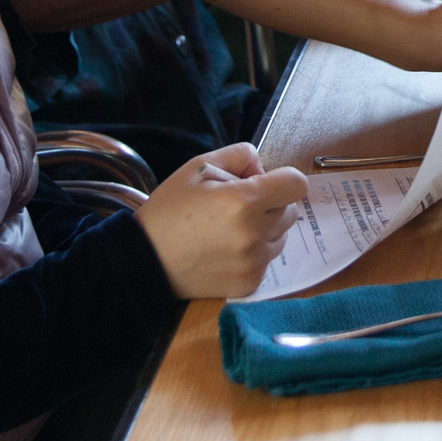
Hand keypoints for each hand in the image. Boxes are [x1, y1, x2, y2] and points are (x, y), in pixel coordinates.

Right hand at [133, 143, 308, 297]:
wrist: (144, 260)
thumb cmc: (170, 211)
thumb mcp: (198, 167)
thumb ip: (240, 156)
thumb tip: (264, 168)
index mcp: (244, 201)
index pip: (297, 184)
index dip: (282, 179)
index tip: (263, 183)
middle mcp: (254, 234)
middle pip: (290, 210)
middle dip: (271, 203)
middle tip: (237, 205)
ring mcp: (253, 263)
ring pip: (281, 236)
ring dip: (265, 229)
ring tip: (230, 229)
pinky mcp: (249, 284)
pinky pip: (267, 260)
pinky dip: (254, 253)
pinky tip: (226, 249)